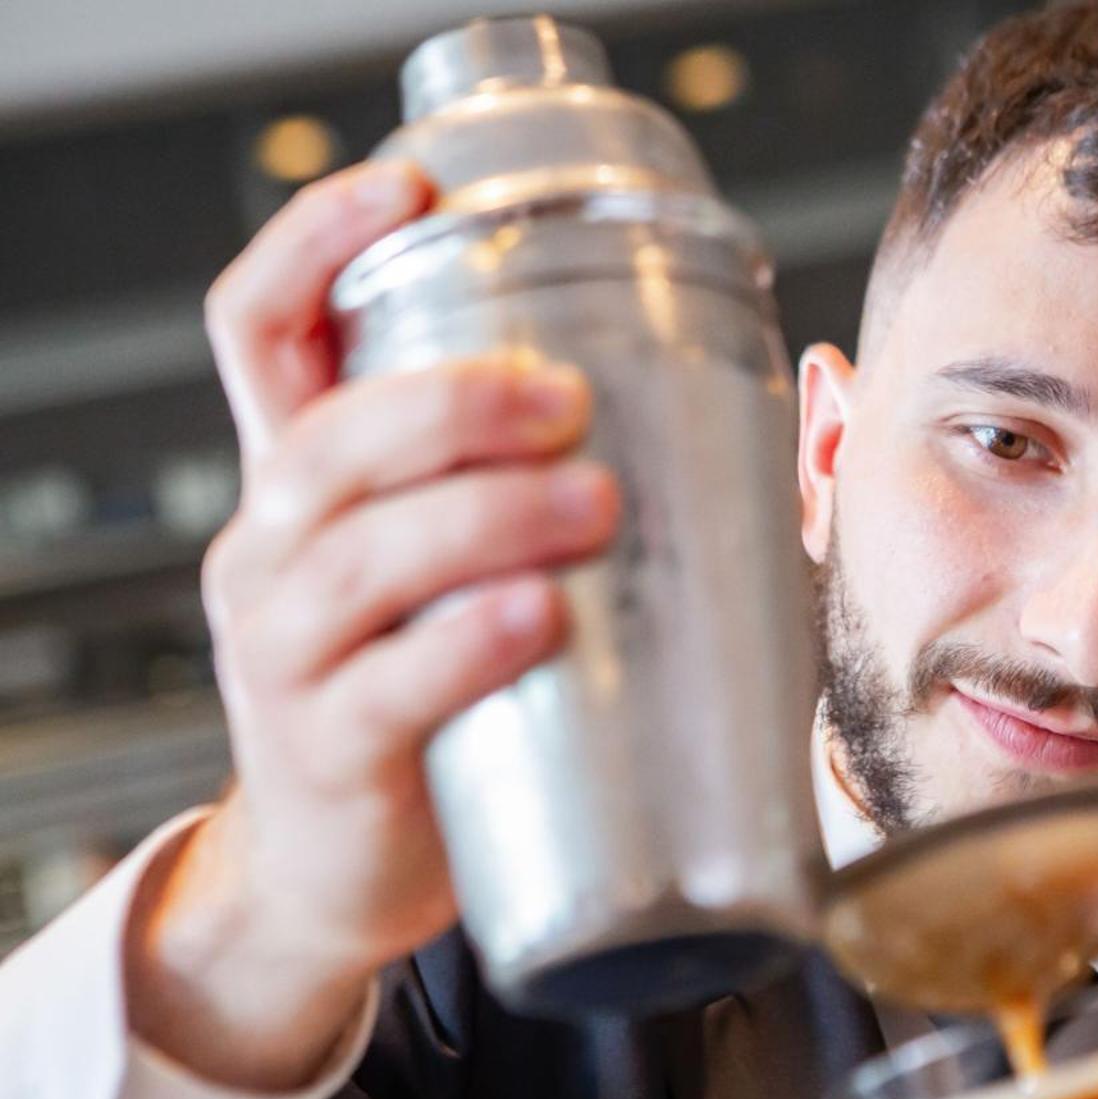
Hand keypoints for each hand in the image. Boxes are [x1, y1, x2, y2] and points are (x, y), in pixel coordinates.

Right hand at [125, 162, 619, 1089]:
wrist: (355, 867)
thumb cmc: (437, 689)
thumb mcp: (459, 567)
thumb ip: (565, 481)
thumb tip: (792, 403)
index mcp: (303, 478)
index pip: (265, 327)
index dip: (319, 242)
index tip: (413, 193)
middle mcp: (272, 545)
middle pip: (331, 436)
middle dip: (451, 402)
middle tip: (564, 400)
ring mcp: (283, 651)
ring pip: (359, 554)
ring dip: (480, 515)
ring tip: (589, 506)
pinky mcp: (325, 751)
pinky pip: (385, 685)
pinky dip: (463, 646)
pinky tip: (534, 618)